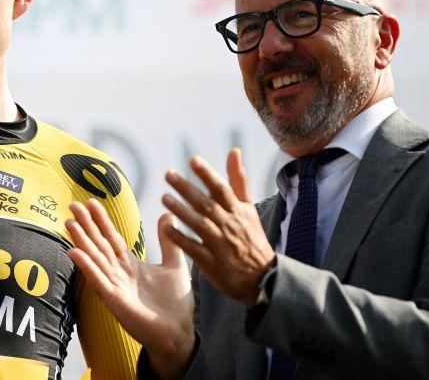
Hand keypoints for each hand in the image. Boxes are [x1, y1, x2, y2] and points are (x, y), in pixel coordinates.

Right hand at [67, 200, 193, 378]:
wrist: (179, 334)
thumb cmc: (176, 304)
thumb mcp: (175, 265)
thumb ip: (169, 242)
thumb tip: (167, 214)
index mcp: (131, 265)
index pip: (112, 238)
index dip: (102, 221)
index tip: (91, 202)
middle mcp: (119, 273)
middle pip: (99, 244)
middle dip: (86, 225)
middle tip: (73, 205)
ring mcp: (115, 286)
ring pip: (95, 259)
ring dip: (81, 241)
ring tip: (69, 224)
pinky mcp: (115, 300)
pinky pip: (98, 280)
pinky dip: (86, 266)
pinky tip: (74, 252)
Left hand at [162, 149, 275, 303]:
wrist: (263, 278)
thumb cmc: (251, 237)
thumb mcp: (248, 207)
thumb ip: (238, 180)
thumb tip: (234, 150)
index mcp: (238, 211)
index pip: (222, 189)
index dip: (208, 174)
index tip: (193, 159)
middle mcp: (229, 226)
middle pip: (206, 204)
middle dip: (187, 189)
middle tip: (168, 174)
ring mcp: (220, 245)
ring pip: (199, 225)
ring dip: (181, 211)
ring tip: (164, 198)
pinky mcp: (211, 262)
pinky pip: (194, 248)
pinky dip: (180, 238)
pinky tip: (166, 227)